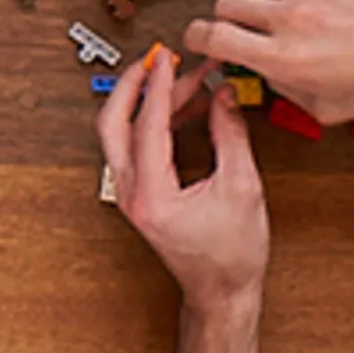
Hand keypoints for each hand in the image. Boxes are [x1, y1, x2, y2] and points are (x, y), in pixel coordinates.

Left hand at [94, 49, 269, 306]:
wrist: (221, 294)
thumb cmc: (231, 256)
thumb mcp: (242, 187)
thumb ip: (230, 135)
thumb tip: (223, 95)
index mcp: (152, 196)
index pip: (148, 125)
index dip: (160, 86)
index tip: (170, 59)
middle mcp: (131, 195)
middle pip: (111, 124)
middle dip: (132, 85)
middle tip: (156, 59)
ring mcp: (130, 196)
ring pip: (120, 134)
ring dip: (147, 102)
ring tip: (187, 81)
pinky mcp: (139, 196)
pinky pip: (135, 148)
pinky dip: (154, 122)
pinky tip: (186, 109)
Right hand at [184, 0, 353, 119]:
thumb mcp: (327, 108)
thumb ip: (284, 89)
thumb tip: (262, 70)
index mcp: (286, 58)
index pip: (211, 35)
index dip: (197, 37)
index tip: (201, 37)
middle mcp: (292, 16)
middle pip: (224, 1)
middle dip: (228, 15)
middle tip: (243, 23)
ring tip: (271, 1)